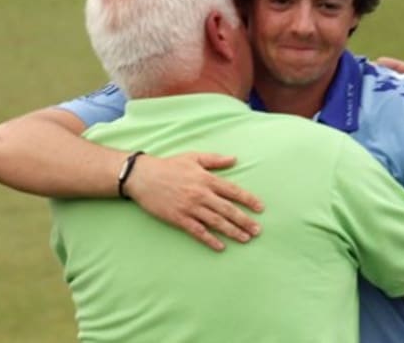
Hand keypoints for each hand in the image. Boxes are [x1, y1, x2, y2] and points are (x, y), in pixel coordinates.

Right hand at [125, 152, 264, 251]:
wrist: (142, 176)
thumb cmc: (169, 166)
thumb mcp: (193, 157)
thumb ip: (215, 160)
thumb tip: (234, 159)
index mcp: (206, 179)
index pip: (232, 191)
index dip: (248, 199)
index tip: (260, 208)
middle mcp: (201, 194)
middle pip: (228, 209)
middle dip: (244, 220)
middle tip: (258, 231)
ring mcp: (190, 207)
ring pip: (216, 222)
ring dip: (232, 231)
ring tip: (245, 239)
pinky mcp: (178, 218)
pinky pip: (198, 231)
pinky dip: (210, 239)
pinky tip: (221, 246)